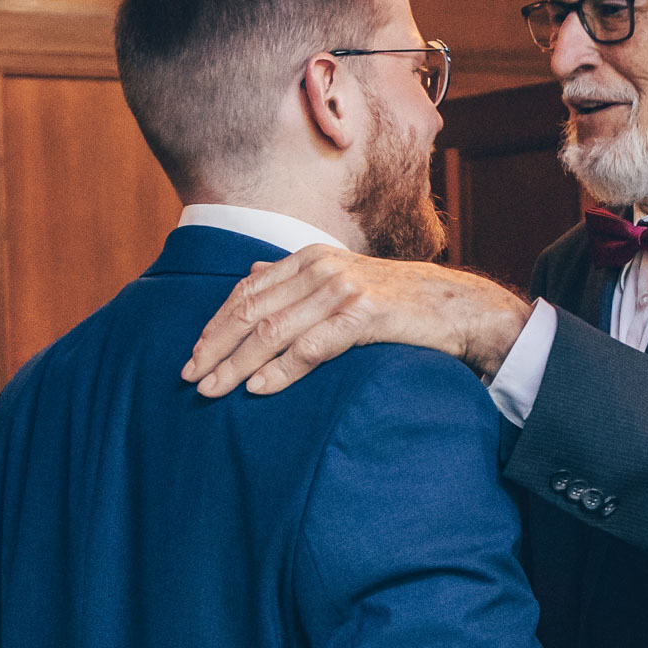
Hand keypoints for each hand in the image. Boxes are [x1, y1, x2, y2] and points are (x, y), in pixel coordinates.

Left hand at [182, 246, 531, 396]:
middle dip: (216, 347)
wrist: (457, 307)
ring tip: (212, 389)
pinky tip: (258, 389)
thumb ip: (296, 276)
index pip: (247, 292)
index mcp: (310, 258)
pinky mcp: (364, 314)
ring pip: (273, 331)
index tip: (192, 355)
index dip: (215, 325)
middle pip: (252, 311)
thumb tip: (252, 271)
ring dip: (237, 364)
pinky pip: (311, 346)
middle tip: (190, 378)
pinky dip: (280, 370)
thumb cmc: (398, 300)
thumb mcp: (342, 278)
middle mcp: (321, 267)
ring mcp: (342, 289)